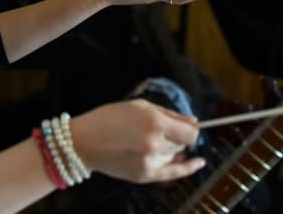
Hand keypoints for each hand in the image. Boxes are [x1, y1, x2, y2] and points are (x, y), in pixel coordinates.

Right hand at [69, 99, 205, 182]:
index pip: (190, 132)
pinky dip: (188, 168)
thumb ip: (169, 114)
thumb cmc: (108, 119)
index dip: (191, 129)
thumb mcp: (138, 107)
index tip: (188, 127)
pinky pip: (173, 173)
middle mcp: (155, 143)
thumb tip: (193, 121)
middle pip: (183, 144)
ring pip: (175, 155)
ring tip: (148, 142)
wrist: (83, 142)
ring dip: (170, 149)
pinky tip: (199, 163)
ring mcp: (150, 161)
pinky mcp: (144, 175)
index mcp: (154, 122)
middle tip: (160, 132)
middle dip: (176, 137)